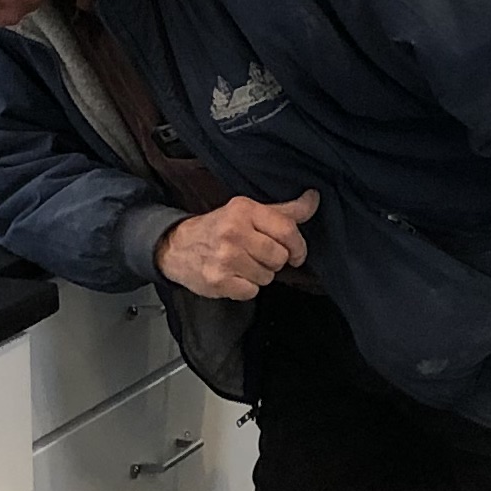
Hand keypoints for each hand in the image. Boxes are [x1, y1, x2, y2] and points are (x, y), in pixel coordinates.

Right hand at [157, 192, 320, 301]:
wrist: (176, 247)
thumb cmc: (218, 228)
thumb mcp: (248, 212)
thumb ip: (285, 210)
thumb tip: (314, 198)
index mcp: (244, 210)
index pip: (287, 230)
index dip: (298, 246)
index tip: (296, 253)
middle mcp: (233, 231)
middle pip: (279, 257)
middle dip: (274, 261)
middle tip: (258, 255)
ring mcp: (225, 258)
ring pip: (267, 277)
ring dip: (259, 275)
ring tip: (242, 264)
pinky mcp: (218, 280)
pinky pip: (252, 291)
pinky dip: (246, 287)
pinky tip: (233, 276)